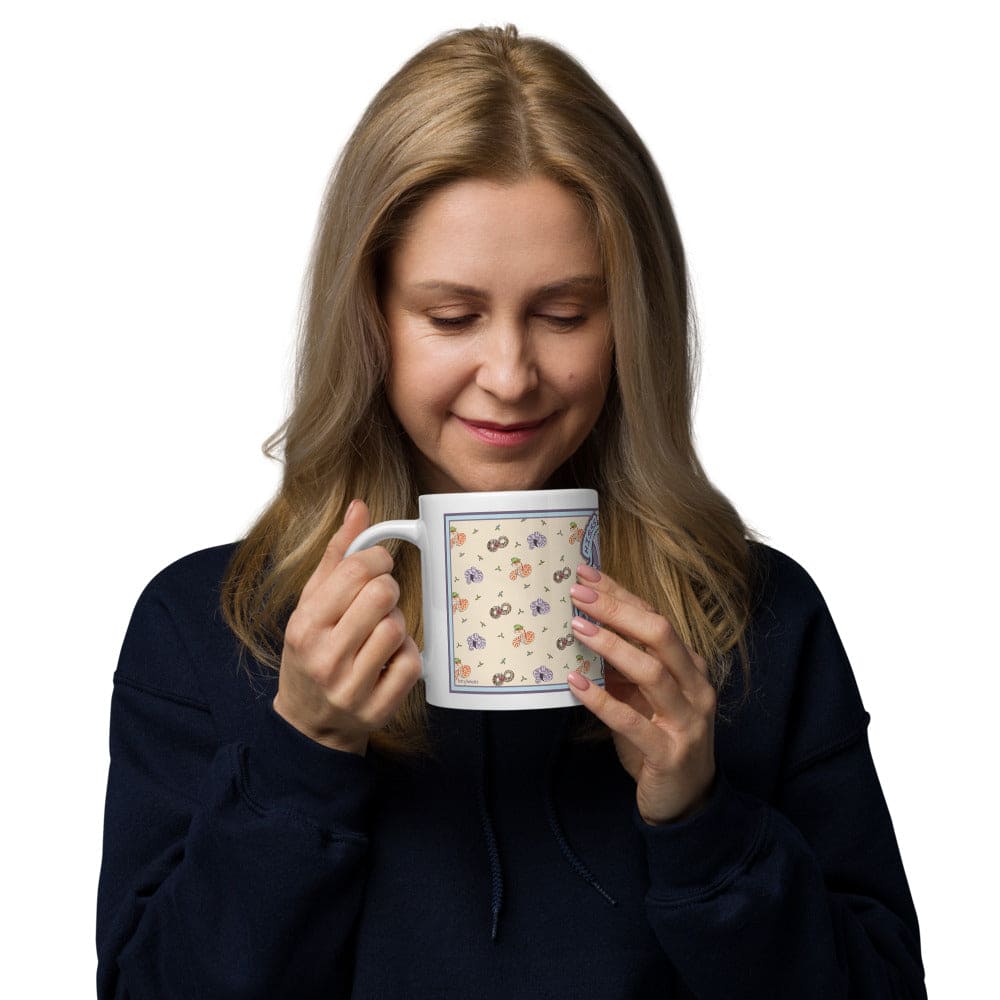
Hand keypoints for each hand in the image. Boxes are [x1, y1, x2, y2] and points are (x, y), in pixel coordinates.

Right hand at [273, 499, 422, 755]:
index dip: (376, 559)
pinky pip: (412, 663)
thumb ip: (337, 554)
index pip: (354, 571)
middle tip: (379, 599)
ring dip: (397, 624)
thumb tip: (360, 507)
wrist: (309, 721)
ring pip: (398, 629)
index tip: (377, 565)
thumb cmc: (312, 650)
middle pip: (380, 595)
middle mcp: (325, 657)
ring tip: (381, 630)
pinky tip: (390, 658)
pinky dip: (408, 655)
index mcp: (305, 625)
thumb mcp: (312, 602)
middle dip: (387, 589)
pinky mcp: (377, 708)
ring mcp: (351, 687)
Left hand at [566, 565, 716, 825]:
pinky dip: (602, 701)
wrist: (687, 801)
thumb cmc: (658, 738)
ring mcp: (687, 720)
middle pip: (660, 635)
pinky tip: (575, 684)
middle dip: (617, 610)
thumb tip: (581, 625)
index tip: (586, 573)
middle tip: (577, 593)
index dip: (620, 594)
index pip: (654, 618)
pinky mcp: (669, 753)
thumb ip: (621, 664)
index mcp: (690, 666)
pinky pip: (632, 722)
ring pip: (651, 672)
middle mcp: (695, 687)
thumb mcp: (641, 696)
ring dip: (611, 646)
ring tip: (576, 628)